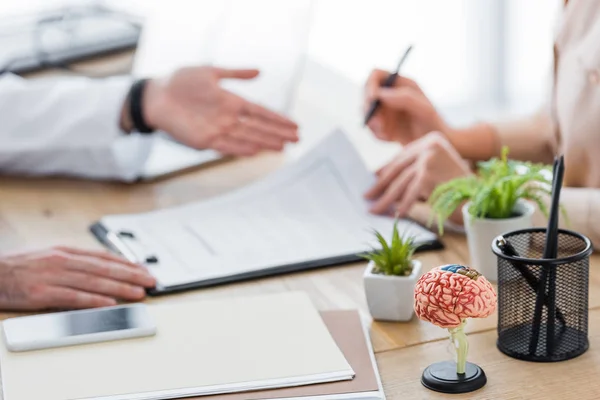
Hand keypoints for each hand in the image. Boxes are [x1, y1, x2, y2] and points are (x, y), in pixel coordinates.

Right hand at [0, 247, 155, 310]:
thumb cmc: (19, 268)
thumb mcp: (49, 257)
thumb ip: (74, 262)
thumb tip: (101, 270)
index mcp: (65, 251)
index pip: (103, 257)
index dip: (126, 263)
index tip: (143, 270)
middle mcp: (62, 261)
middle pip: (104, 268)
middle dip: (131, 275)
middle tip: (150, 281)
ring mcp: (52, 276)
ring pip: (94, 282)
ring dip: (120, 288)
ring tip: (139, 293)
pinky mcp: (42, 293)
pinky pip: (73, 297)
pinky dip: (94, 300)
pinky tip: (110, 303)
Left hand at [141, 66, 298, 155]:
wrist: (157, 96)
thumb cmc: (181, 81)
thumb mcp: (210, 72)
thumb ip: (235, 74)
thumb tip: (260, 72)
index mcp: (231, 101)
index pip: (261, 112)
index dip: (278, 118)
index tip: (294, 124)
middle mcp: (228, 118)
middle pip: (258, 127)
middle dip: (278, 133)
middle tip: (297, 139)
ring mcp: (217, 130)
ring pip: (248, 137)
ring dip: (266, 142)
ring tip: (284, 146)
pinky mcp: (204, 141)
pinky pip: (227, 146)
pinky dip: (242, 148)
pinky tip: (257, 150)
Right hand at [364, 69, 450, 144]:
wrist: (437, 144)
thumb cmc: (434, 125)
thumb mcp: (424, 110)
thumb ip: (404, 98)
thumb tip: (380, 93)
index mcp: (401, 84)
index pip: (376, 75)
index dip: (370, 85)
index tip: (371, 100)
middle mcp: (391, 95)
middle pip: (366, 94)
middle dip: (369, 109)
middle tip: (379, 124)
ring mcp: (385, 110)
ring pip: (366, 113)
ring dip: (373, 125)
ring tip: (389, 134)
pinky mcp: (383, 125)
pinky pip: (371, 128)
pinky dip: (378, 135)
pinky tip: (392, 139)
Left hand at [365, 132, 470, 215]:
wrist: (480, 198)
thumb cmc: (458, 186)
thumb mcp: (435, 169)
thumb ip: (413, 167)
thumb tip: (379, 174)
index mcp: (431, 140)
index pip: (402, 157)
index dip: (386, 172)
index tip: (373, 183)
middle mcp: (429, 145)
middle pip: (399, 169)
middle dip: (381, 186)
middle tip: (367, 197)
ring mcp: (429, 158)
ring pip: (401, 182)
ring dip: (385, 199)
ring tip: (375, 210)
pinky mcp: (428, 174)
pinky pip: (409, 193)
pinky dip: (402, 206)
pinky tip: (394, 215)